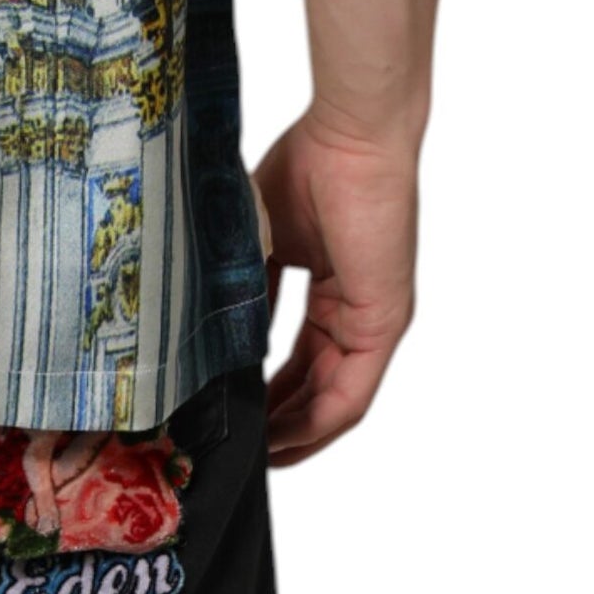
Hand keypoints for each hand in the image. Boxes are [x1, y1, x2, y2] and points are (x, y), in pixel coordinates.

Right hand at [251, 109, 419, 467]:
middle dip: (277, 423)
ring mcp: (372, 323)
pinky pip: (349, 393)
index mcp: (332, 290)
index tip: (229, 412)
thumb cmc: (311, 164)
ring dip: (295, 434)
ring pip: (332, 400)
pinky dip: (316, 423)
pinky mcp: (382, 325)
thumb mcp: (264, 236)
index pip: (298, 358)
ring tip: (255, 458)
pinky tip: (283, 441)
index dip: (265, 392)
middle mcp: (356, 314)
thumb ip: (248, 282)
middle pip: (315, 388)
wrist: (351, 136)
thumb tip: (211, 329)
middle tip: (238, 448)